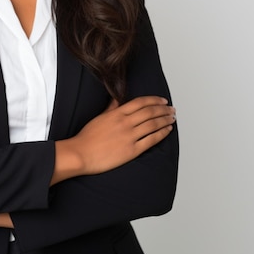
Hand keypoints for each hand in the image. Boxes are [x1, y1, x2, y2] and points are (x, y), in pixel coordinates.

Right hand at [53, 96, 174, 183]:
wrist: (81, 154)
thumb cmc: (87, 138)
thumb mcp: (99, 117)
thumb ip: (110, 108)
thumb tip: (116, 99)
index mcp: (117, 113)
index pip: (140, 102)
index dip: (154, 100)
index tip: (162, 100)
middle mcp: (125, 123)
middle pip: (150, 112)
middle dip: (163, 109)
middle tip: (171, 109)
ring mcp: (129, 136)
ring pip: (153, 124)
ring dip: (165, 120)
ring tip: (172, 118)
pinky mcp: (132, 150)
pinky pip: (151, 140)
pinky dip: (161, 134)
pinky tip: (167, 130)